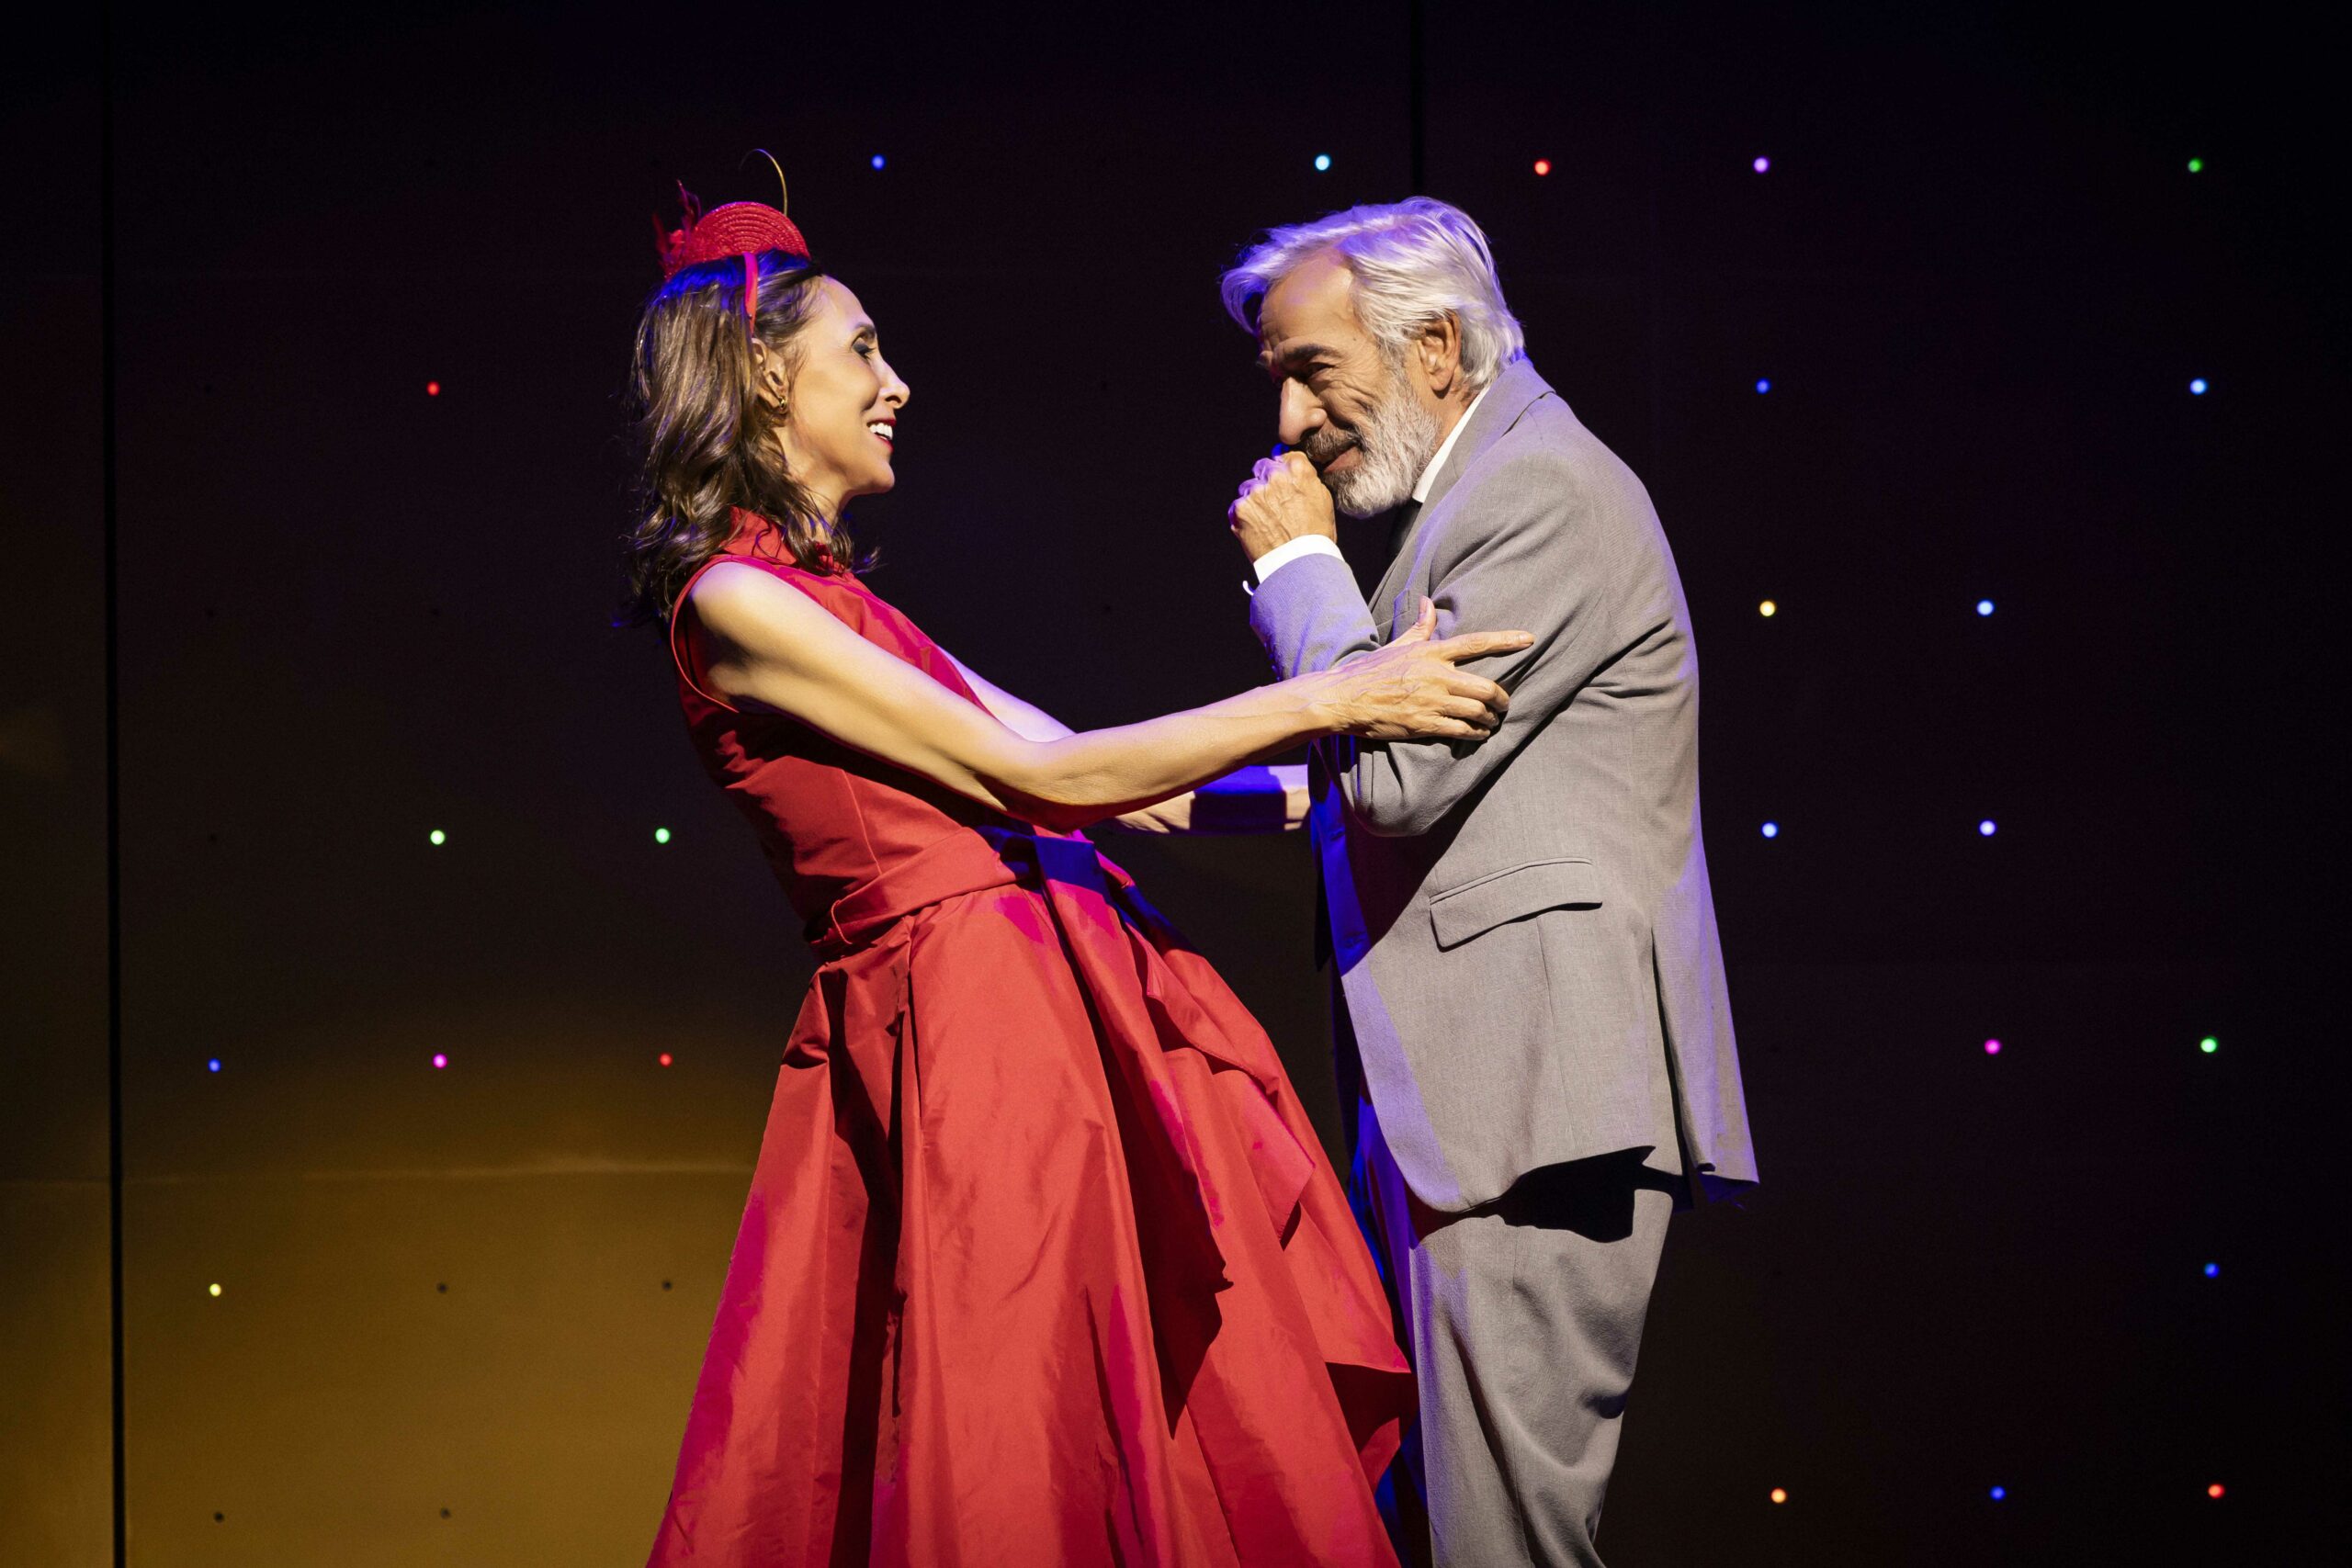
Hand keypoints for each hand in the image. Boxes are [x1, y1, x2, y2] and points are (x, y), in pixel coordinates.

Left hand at [1229, 449, 1337, 562]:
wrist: (1299, 562)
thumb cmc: (1316, 536)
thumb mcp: (1323, 501)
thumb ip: (1308, 481)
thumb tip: (1299, 473)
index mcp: (1297, 470)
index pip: (1286, 456)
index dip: (1284, 469)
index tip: (1284, 480)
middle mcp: (1274, 476)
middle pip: (1263, 467)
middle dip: (1266, 481)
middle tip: (1274, 503)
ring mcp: (1255, 492)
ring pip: (1248, 487)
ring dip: (1254, 499)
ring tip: (1266, 520)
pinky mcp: (1240, 509)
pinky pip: (1238, 506)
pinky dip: (1245, 516)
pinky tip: (1257, 529)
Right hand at [1315, 599, 1531, 741]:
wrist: (1344, 699)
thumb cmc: (1371, 671)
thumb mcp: (1398, 645)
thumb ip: (1420, 626)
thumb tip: (1429, 602)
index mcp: (1432, 653)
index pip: (1477, 643)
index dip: (1506, 640)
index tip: (1529, 640)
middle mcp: (1437, 676)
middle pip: (1486, 687)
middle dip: (1502, 699)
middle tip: (1504, 705)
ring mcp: (1432, 702)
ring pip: (1478, 712)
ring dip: (1491, 719)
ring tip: (1492, 721)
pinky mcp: (1425, 725)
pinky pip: (1462, 731)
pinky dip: (1476, 734)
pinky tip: (1479, 735)